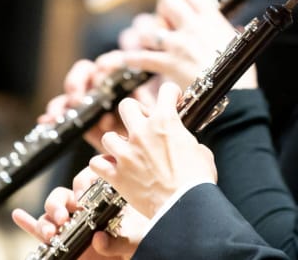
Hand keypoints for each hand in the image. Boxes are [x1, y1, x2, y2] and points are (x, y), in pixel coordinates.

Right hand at [12, 167, 147, 259]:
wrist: (124, 259)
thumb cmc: (134, 243)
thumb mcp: (134, 242)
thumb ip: (118, 242)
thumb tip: (99, 239)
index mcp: (103, 198)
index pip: (87, 179)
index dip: (83, 184)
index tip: (84, 198)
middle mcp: (82, 207)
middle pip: (63, 195)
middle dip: (58, 204)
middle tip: (63, 218)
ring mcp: (69, 223)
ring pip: (49, 214)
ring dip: (46, 220)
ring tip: (51, 233)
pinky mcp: (60, 239)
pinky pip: (39, 228)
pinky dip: (28, 223)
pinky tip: (19, 216)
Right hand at [37, 51, 157, 152]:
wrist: (144, 155)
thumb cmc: (151, 134)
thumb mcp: (154, 120)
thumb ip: (146, 111)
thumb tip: (140, 106)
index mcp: (124, 80)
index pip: (111, 62)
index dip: (106, 64)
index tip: (105, 73)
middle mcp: (103, 86)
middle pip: (85, 71)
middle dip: (79, 81)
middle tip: (78, 99)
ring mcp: (88, 100)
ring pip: (70, 91)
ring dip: (64, 100)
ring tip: (61, 115)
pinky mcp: (77, 116)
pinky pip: (60, 111)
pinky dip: (52, 115)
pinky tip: (47, 121)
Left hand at [89, 82, 217, 218]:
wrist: (186, 207)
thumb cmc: (197, 181)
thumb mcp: (201, 152)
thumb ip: (187, 141)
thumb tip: (183, 143)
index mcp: (166, 122)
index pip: (166, 91)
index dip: (170, 93)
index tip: (171, 99)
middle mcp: (142, 133)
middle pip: (126, 105)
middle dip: (134, 112)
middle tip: (142, 124)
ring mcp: (126, 154)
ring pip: (107, 136)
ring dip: (116, 142)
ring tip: (125, 151)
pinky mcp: (117, 175)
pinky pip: (96, 162)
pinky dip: (102, 164)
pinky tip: (110, 166)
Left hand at [119, 0, 256, 90]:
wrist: (235, 96)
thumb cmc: (239, 73)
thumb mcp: (239, 46)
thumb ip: (229, 34)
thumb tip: (233, 30)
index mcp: (211, 20)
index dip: (185, 0)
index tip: (184, 11)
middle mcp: (192, 27)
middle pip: (167, 2)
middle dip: (163, 12)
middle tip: (166, 25)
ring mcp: (178, 45)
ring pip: (150, 30)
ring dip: (147, 37)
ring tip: (149, 44)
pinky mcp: (168, 64)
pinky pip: (142, 58)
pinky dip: (132, 59)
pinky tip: (127, 60)